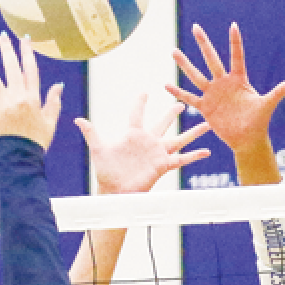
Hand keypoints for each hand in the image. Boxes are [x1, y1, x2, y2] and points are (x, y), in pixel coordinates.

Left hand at [0, 33, 62, 150]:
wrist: (20, 160)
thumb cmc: (35, 143)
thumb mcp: (50, 123)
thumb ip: (54, 103)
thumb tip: (58, 86)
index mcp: (33, 98)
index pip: (30, 70)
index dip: (27, 53)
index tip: (24, 39)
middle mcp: (17, 97)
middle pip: (11, 68)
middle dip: (6, 50)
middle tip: (1, 36)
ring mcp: (1, 104)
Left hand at [77, 94, 210, 194]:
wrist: (115, 191)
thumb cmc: (106, 172)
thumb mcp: (99, 149)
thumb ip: (91, 133)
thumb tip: (77, 119)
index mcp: (133, 134)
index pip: (137, 113)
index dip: (140, 102)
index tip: (145, 92)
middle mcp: (148, 142)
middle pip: (163, 123)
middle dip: (171, 114)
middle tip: (180, 104)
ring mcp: (157, 153)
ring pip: (178, 139)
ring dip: (192, 132)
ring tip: (207, 124)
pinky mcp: (163, 165)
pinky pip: (182, 159)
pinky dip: (194, 156)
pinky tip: (207, 152)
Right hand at [166, 23, 284, 154]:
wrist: (247, 139)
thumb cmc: (259, 122)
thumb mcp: (267, 105)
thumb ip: (278, 92)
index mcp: (239, 80)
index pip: (237, 56)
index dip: (235, 42)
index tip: (233, 24)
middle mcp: (224, 83)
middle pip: (211, 59)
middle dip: (203, 43)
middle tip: (196, 26)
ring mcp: (213, 94)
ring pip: (196, 75)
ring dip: (185, 64)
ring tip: (174, 51)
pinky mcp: (205, 107)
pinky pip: (189, 98)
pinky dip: (178, 92)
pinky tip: (166, 84)